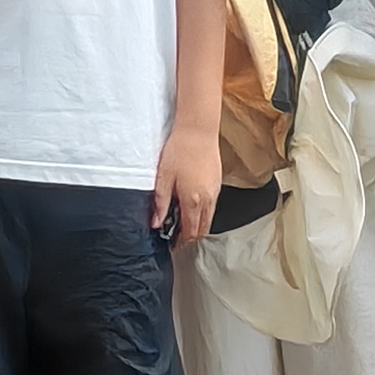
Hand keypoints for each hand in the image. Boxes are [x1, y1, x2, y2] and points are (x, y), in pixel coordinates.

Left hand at [151, 122, 221, 242]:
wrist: (198, 130)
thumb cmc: (179, 150)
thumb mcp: (164, 177)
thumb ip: (161, 203)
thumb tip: (156, 223)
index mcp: (193, 201)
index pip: (189, 231)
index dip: (181, 241)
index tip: (173, 244)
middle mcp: (208, 200)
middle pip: (202, 229)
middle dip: (190, 236)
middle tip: (177, 237)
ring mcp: (215, 191)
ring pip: (209, 218)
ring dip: (197, 225)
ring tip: (183, 222)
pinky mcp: (218, 182)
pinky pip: (212, 205)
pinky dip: (203, 212)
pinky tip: (192, 205)